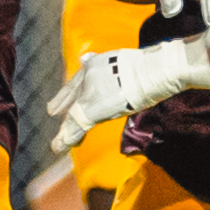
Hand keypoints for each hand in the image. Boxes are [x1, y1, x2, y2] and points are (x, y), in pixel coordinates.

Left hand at [47, 38, 209, 152]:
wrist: (156, 71)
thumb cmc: (154, 68)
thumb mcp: (132, 66)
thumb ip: (121, 73)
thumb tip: (130, 77)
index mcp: (97, 63)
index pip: (79, 80)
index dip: (70, 91)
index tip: (62, 99)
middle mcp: (88, 75)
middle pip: (72, 94)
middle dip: (63, 105)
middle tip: (53, 111)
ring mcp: (88, 91)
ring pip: (73, 114)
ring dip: (65, 131)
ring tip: (57, 143)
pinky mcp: (91, 107)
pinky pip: (76, 125)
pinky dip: (67, 137)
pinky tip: (59, 146)